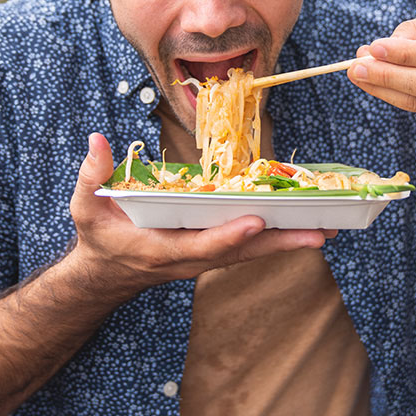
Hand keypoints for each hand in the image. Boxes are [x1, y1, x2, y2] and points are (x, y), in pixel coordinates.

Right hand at [65, 133, 334, 297]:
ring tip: (328, 229)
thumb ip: (93, 175)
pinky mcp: (214, 251)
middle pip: (241, 252)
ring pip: (252, 251)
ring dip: (289, 241)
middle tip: (319, 233)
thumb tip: (98, 141)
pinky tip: (307, 227)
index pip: (199, 245)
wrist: (106, 274)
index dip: (227, 236)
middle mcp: (190, 258)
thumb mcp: (87, 207)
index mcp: (161, 249)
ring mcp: (205, 257)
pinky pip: (251, 246)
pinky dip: (279, 237)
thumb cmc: (99, 237)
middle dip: (280, 243)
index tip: (255, 222)